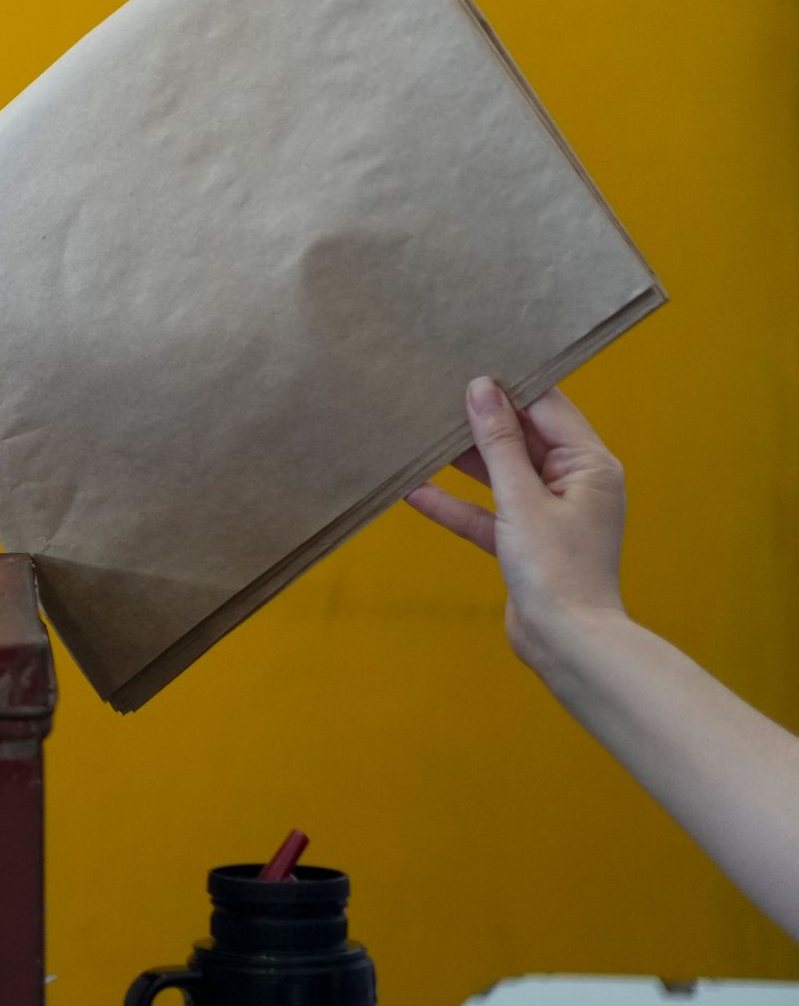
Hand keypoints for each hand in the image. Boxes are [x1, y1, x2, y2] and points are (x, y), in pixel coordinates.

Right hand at [402, 376, 629, 673]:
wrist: (567, 644)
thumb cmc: (556, 568)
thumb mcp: (521, 497)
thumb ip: (498, 442)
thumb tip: (480, 386)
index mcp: (590, 466)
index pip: (547, 407)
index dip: (508, 385)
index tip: (465, 360)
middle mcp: (575, 483)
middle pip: (522, 437)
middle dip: (480, 418)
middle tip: (433, 388)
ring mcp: (550, 513)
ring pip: (501, 472)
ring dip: (463, 459)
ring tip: (418, 429)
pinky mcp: (526, 541)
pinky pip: (488, 511)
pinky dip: (457, 502)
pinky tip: (414, 489)